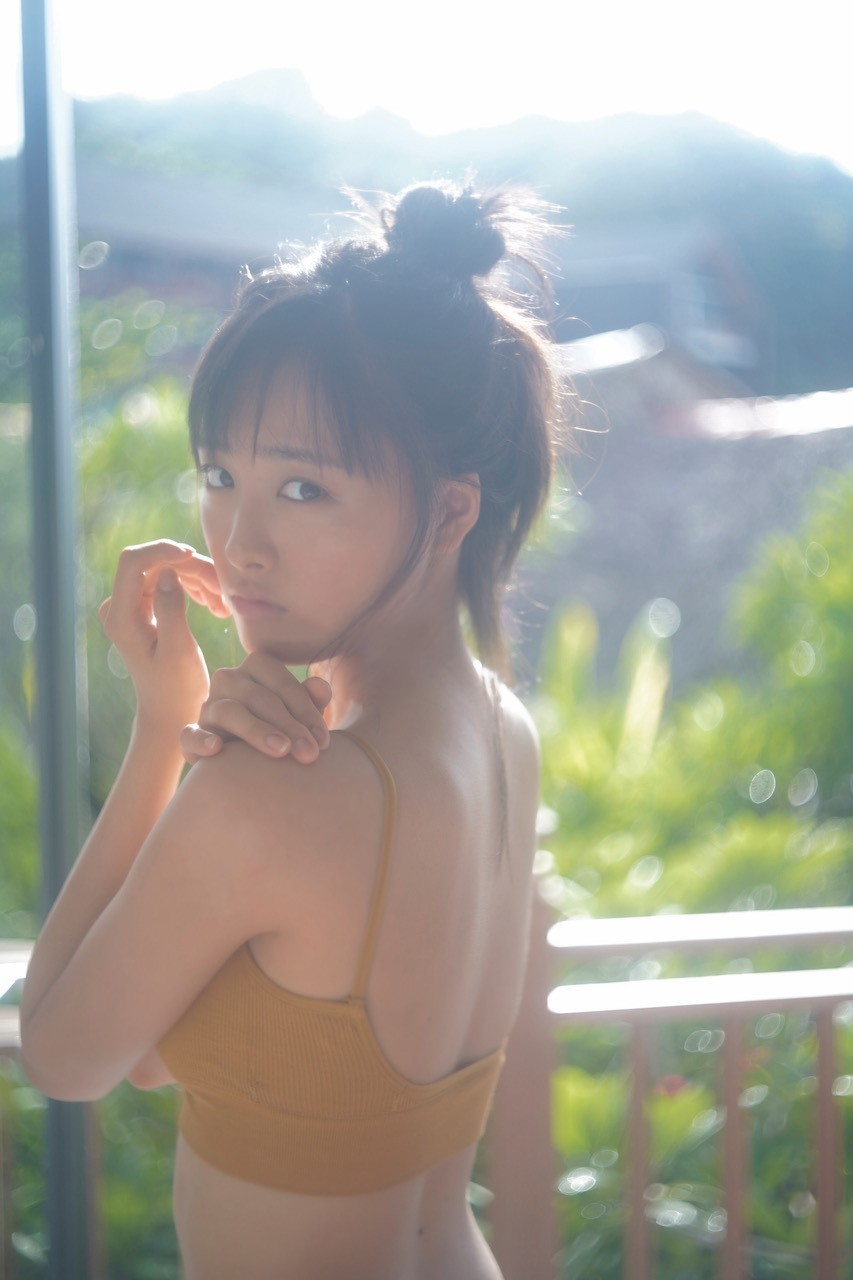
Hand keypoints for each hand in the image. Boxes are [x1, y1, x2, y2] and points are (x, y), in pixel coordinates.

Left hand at [99, 541, 227, 734]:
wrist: (171, 710)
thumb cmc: (177, 688)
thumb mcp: (178, 651)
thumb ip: (170, 610)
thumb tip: (167, 571)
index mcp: (121, 617)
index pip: (133, 563)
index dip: (163, 551)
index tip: (195, 555)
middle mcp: (119, 607)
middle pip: (154, 565)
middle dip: (191, 570)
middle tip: (224, 591)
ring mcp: (131, 607)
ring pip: (166, 572)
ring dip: (197, 581)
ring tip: (224, 604)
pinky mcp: (145, 609)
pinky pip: (170, 584)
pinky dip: (194, 589)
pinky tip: (216, 606)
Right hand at [180, 653, 332, 764]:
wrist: (249, 760)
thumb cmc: (283, 728)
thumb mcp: (300, 715)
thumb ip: (312, 701)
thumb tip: (320, 687)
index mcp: (257, 667)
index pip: (280, 681)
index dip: (305, 710)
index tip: (324, 742)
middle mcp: (229, 680)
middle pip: (259, 697)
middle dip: (289, 726)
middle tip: (309, 754)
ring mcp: (208, 706)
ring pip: (229, 711)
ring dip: (257, 730)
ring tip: (281, 751)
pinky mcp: (192, 735)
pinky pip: (189, 734)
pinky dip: (201, 740)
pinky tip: (217, 749)